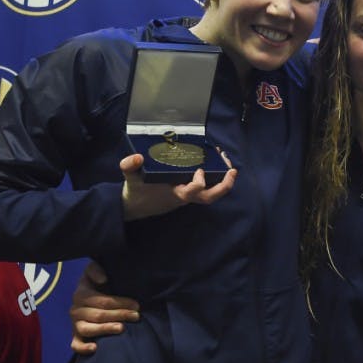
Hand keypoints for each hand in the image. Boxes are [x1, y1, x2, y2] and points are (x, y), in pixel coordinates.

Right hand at [70, 261, 139, 353]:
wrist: (92, 295)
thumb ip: (95, 269)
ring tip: (122, 329)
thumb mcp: (94, 271)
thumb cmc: (100, 283)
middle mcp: (76, 310)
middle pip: (98, 315)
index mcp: (81, 294)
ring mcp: (75, 324)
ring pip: (88, 329)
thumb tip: (103, 279)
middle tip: (136, 316)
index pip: (102, 301)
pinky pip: (75, 345)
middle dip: (120, 315)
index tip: (137, 305)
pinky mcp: (76, 336)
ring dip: (105, 329)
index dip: (121, 303)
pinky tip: (95, 348)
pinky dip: (83, 348)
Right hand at [120, 153, 236, 220]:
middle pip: (210, 197)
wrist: (136, 206)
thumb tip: (136, 157)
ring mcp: (189, 194)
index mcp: (175, 194)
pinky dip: (216, 177)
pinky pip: (208, 187)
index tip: (199, 170)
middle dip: (224, 186)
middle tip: (232, 170)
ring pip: (212, 193)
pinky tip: (217, 161)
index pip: (192, 192)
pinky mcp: (190, 190)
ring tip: (229, 164)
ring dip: (224, 181)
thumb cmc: (137, 191)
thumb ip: (129, 167)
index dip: (198, 183)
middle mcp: (185, 196)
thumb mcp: (131, 178)